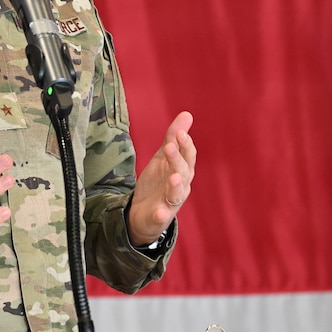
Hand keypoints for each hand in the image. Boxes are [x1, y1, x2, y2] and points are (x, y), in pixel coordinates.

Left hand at [127, 111, 195, 245]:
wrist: (143, 213)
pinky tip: (160, 212)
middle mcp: (180, 186)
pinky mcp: (159, 217)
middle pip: (183, 172)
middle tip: (170, 147)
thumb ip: (173, 137)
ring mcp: (170, 202)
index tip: (180, 132)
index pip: (188, 156)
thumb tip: (187, 114)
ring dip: (175, 185)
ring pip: (176, 193)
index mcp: (182, 170)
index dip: (185, 145)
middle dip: (178, 160)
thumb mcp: (162, 158)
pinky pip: (162, 216)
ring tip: (172, 177)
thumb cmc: (158, 182)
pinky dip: (162, 214)